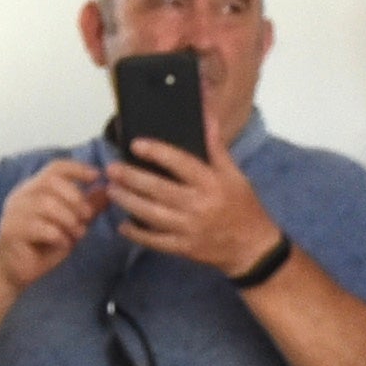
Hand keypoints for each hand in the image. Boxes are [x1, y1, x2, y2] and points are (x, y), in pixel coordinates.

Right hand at [0, 155, 109, 288]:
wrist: (16, 273)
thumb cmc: (43, 246)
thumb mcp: (71, 224)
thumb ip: (86, 207)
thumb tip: (107, 190)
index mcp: (34, 189)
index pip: (55, 168)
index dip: (77, 169)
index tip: (97, 176)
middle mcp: (21, 196)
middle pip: (50, 182)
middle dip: (75, 197)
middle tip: (87, 216)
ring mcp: (13, 213)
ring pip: (46, 204)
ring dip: (68, 219)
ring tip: (77, 233)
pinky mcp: (11, 231)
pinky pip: (40, 227)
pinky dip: (58, 235)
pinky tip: (62, 243)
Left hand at [107, 137, 285, 280]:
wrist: (253, 248)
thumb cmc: (243, 206)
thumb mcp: (234, 174)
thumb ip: (216, 148)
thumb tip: (206, 116)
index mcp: (211, 183)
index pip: (181, 163)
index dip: (157, 153)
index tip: (136, 144)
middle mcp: (199, 205)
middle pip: (159, 189)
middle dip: (132, 178)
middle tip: (112, 168)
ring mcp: (189, 228)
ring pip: (152, 214)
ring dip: (129, 202)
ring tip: (112, 190)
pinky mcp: (184, 248)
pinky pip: (156, 241)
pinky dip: (138, 234)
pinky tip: (123, 225)